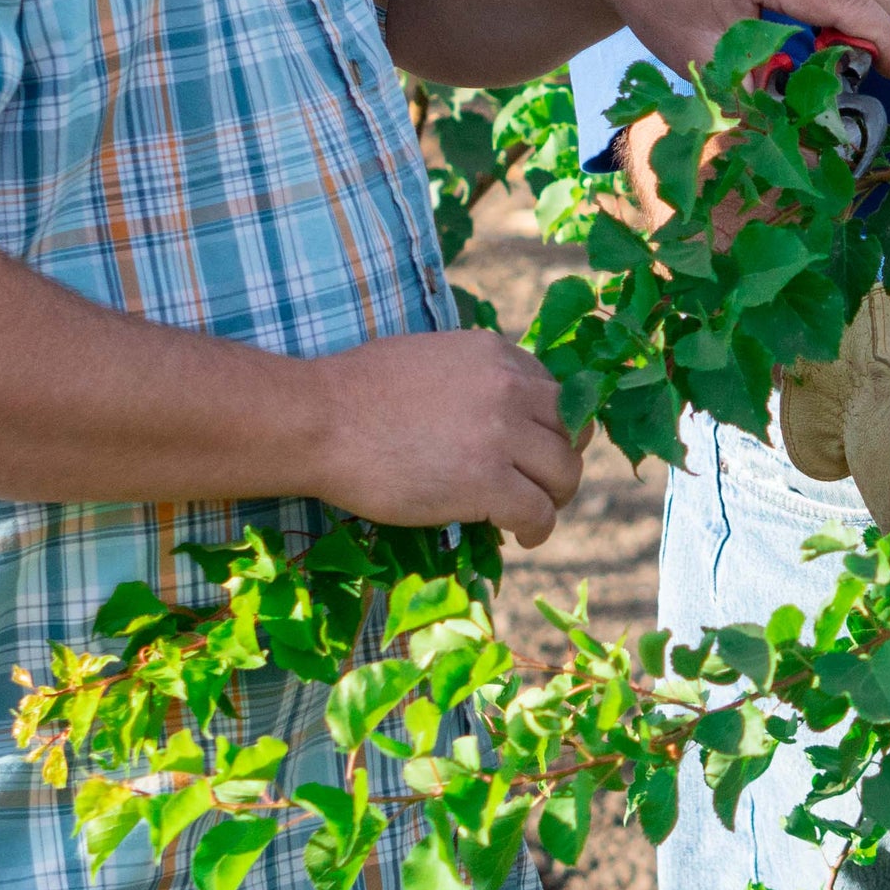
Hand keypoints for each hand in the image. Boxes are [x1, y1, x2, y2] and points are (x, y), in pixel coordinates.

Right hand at [305, 329, 581, 540]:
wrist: (318, 421)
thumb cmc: (354, 392)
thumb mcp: (428, 358)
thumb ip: (470, 377)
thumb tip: (489, 408)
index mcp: (495, 354)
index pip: (553, 391)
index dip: (548, 425)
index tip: (533, 448)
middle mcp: (509, 387)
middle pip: (571, 430)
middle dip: (561, 460)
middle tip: (541, 484)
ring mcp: (502, 435)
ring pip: (564, 472)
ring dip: (555, 497)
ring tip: (532, 512)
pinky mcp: (487, 482)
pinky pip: (538, 511)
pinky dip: (538, 529)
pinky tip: (521, 536)